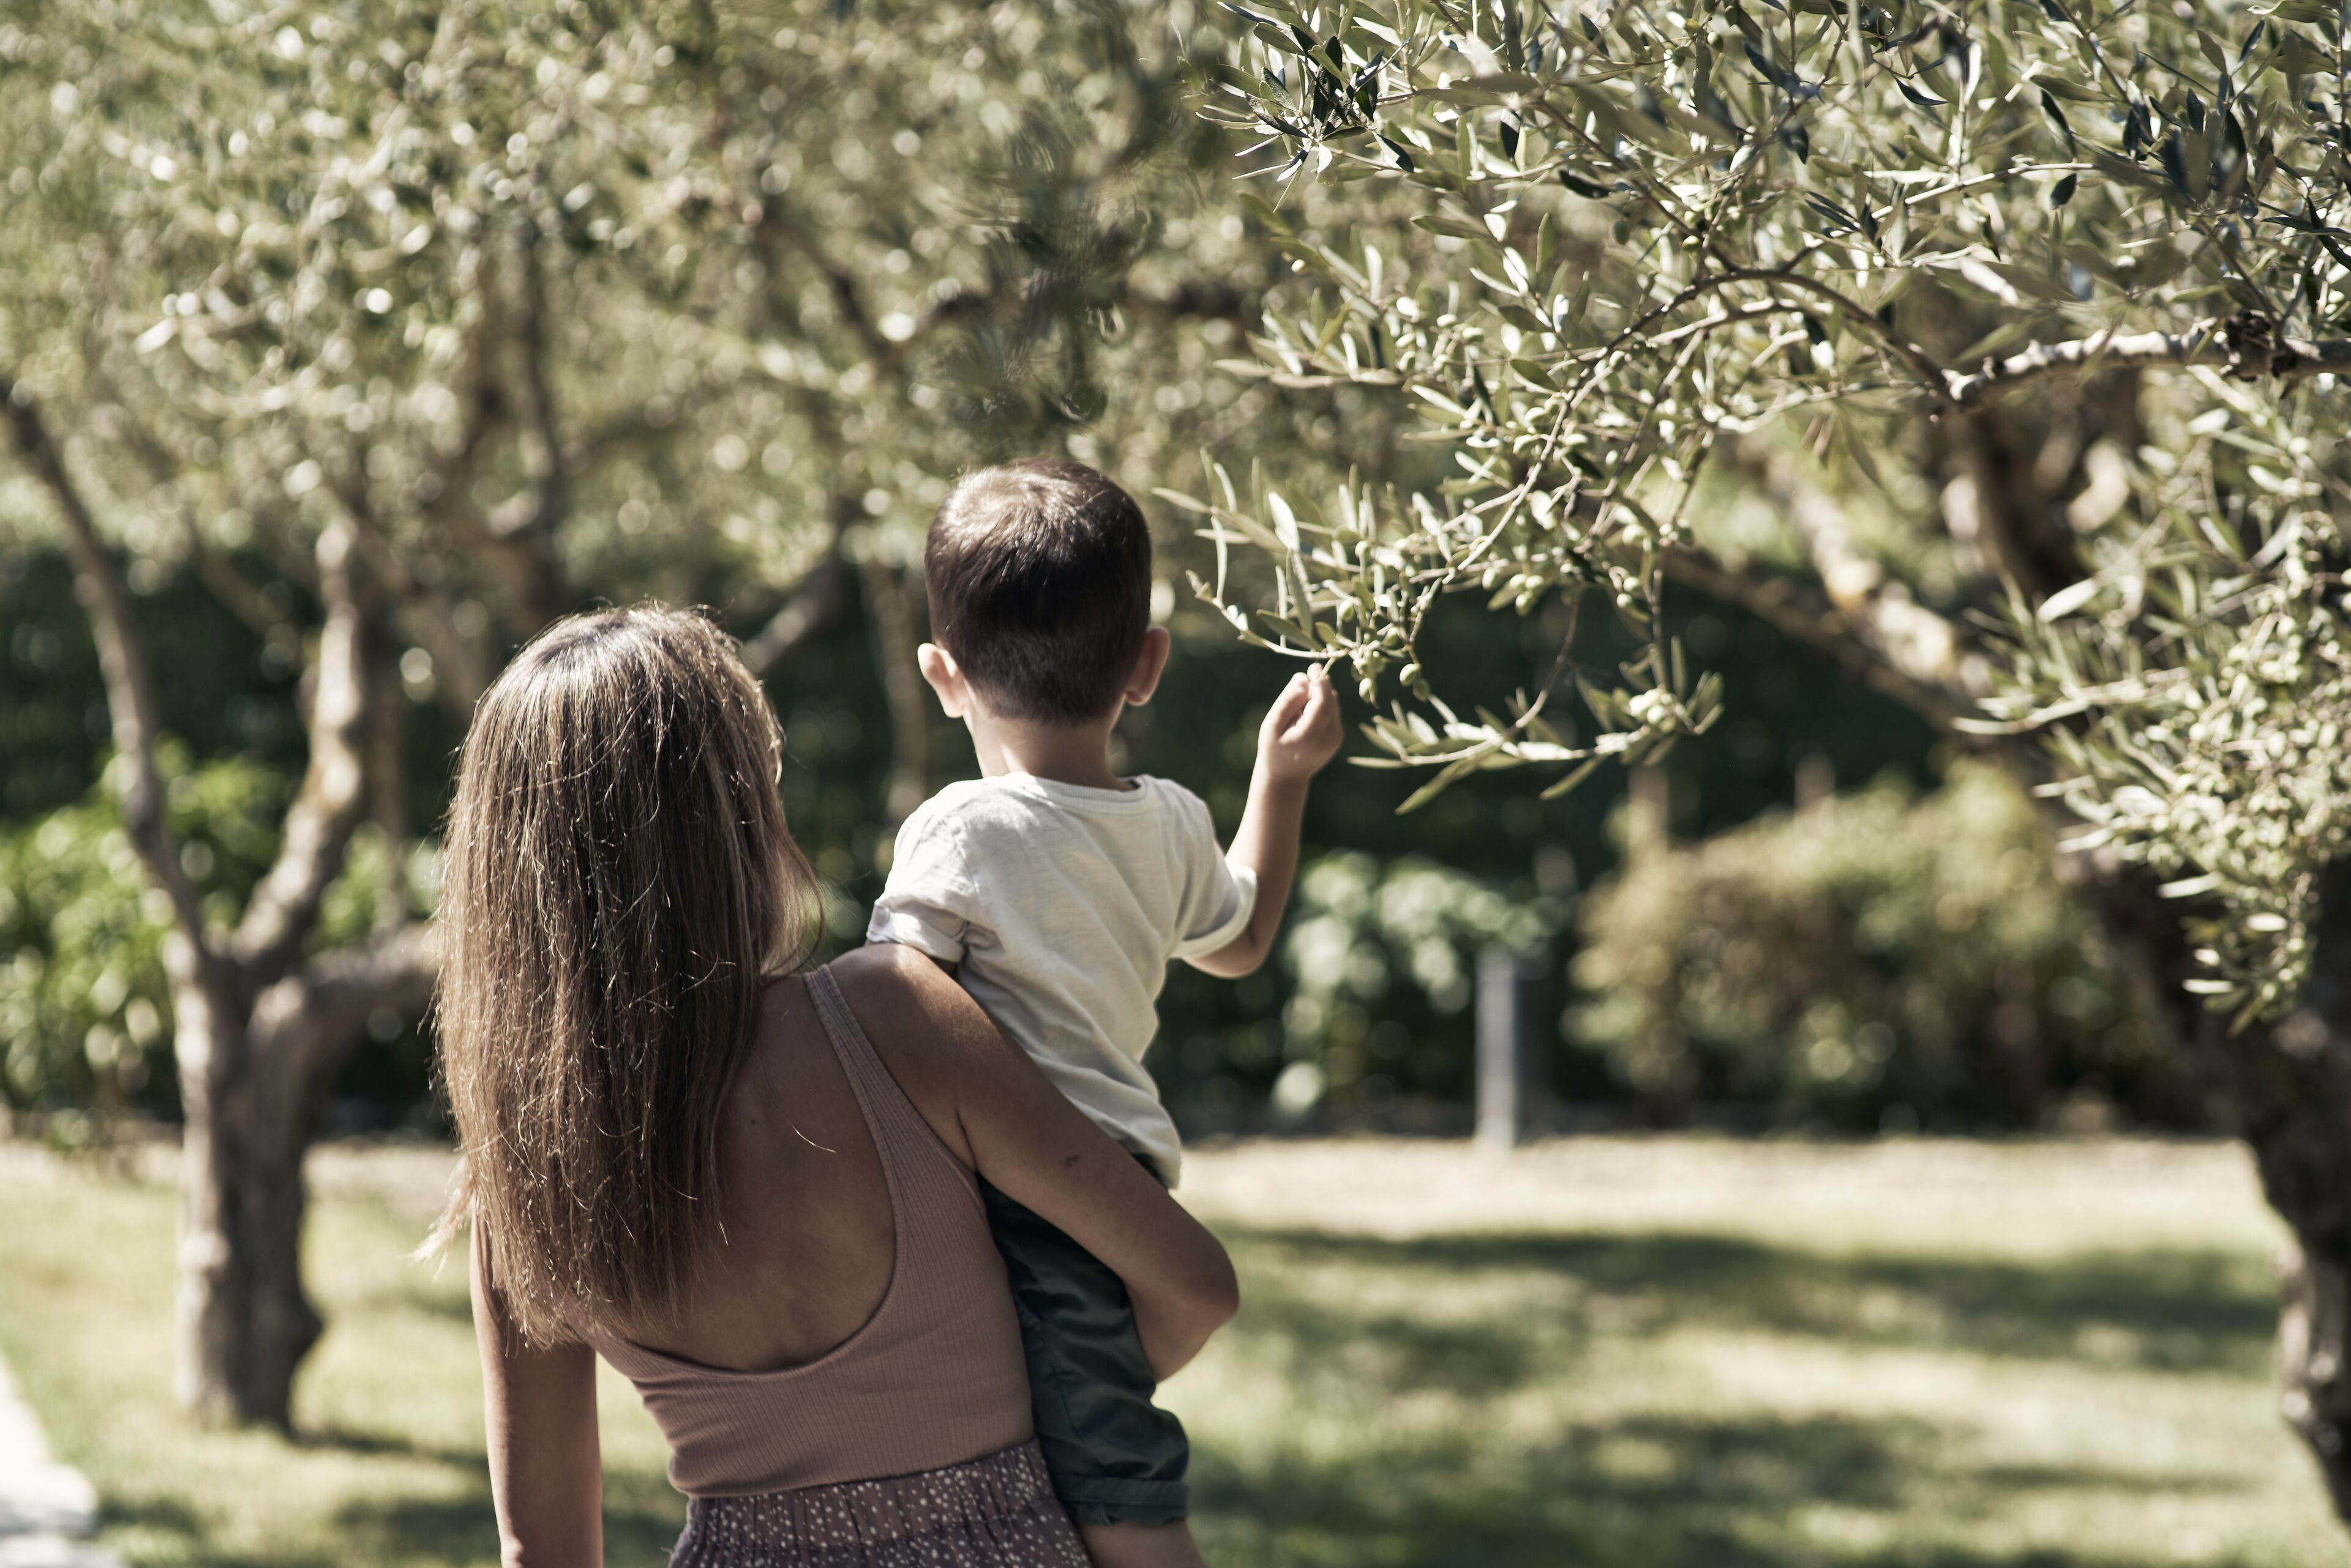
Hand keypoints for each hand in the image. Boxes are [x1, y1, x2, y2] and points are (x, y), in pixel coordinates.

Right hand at [1257, 664, 1342, 784]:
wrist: (1286, 777)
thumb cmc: (1274, 749)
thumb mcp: (1272, 724)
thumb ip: (1288, 701)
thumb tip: (1304, 678)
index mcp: (1311, 734)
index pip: (1323, 701)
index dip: (1320, 681)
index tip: (1313, 666)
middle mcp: (1329, 736)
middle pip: (1330, 700)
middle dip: (1318, 688)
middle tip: (1297, 694)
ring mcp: (1337, 737)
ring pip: (1333, 704)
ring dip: (1318, 698)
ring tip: (1298, 713)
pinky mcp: (1338, 736)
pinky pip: (1333, 712)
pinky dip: (1321, 707)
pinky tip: (1305, 718)